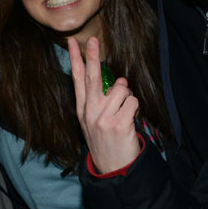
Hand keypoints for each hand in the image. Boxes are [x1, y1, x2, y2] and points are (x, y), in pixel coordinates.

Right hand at [68, 37, 141, 172]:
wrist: (113, 168)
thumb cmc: (108, 141)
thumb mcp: (97, 121)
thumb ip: (105, 99)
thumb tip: (119, 81)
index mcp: (83, 109)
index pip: (78, 79)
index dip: (75, 59)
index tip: (72, 42)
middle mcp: (90, 112)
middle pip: (92, 77)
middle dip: (93, 56)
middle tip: (92, 40)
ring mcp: (102, 118)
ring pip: (122, 89)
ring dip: (128, 98)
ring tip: (124, 114)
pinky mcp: (117, 123)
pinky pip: (133, 102)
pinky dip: (135, 109)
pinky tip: (129, 121)